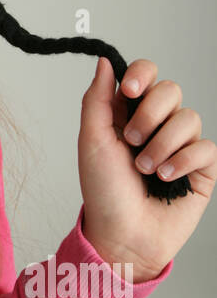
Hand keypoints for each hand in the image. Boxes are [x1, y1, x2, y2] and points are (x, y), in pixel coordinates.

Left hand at [77, 57, 215, 281]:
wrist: (122, 236)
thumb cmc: (103, 192)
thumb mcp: (91, 141)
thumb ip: (98, 99)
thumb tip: (105, 61)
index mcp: (129, 113)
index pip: (146, 74)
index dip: (142, 75)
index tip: (130, 90)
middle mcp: (157, 125)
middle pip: (171, 90)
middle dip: (150, 114)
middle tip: (132, 142)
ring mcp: (181, 145)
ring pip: (189, 118)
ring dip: (162, 145)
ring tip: (146, 170)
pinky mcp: (202, 168)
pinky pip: (205, 147)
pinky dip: (183, 161)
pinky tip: (166, 179)